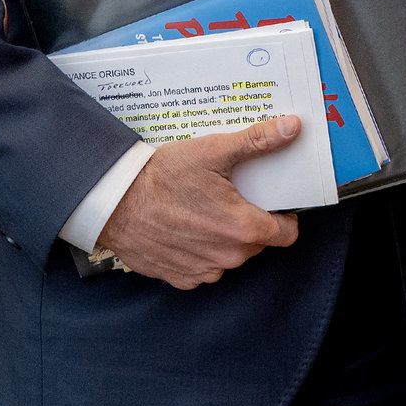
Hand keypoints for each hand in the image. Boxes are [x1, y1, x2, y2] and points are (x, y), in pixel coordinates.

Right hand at [95, 116, 302, 289]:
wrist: (113, 203)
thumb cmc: (162, 177)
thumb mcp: (213, 151)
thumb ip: (257, 141)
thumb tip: (292, 128)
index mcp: (243, 228)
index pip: (287, 234)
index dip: (284, 217)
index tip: (272, 202)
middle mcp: (227, 257)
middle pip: (258, 244)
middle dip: (252, 223)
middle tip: (233, 199)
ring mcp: (202, 271)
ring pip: (230, 257)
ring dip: (225, 239)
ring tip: (206, 212)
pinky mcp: (180, 278)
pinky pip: (203, 268)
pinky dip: (200, 252)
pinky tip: (187, 229)